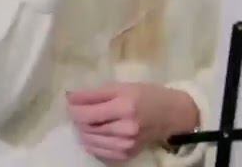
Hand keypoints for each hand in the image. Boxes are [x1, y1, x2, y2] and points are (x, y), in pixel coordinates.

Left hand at [67, 83, 198, 163]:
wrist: (171, 115)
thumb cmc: (147, 94)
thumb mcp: (123, 86)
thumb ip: (95, 93)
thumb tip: (70, 97)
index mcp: (125, 106)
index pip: (87, 113)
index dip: (73, 108)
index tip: (70, 101)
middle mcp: (125, 128)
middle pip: (87, 128)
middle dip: (78, 118)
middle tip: (80, 109)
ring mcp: (126, 144)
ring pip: (90, 141)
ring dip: (84, 130)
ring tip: (89, 120)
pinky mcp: (126, 154)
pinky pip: (99, 151)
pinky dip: (92, 142)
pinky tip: (96, 133)